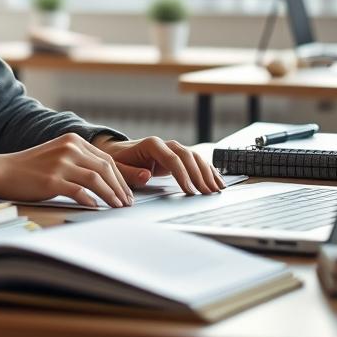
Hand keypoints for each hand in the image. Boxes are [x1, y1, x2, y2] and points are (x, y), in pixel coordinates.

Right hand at [0, 133, 134, 208]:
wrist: (3, 171)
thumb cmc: (30, 168)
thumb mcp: (58, 154)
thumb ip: (79, 160)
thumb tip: (104, 178)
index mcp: (73, 140)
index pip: (106, 159)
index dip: (120, 177)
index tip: (126, 191)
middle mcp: (69, 148)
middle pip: (106, 168)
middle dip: (120, 187)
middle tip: (127, 201)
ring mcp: (61, 163)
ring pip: (96, 180)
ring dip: (111, 195)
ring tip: (117, 206)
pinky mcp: (52, 180)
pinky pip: (79, 192)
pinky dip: (91, 201)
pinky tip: (96, 207)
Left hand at [92, 134, 224, 195]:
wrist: (119, 152)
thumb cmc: (119, 161)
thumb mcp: (119, 168)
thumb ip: (131, 173)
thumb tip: (147, 175)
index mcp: (152, 144)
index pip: (172, 158)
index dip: (182, 174)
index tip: (189, 190)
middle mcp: (165, 144)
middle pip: (187, 156)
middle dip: (199, 175)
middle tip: (207, 192)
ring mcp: (173, 149)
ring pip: (195, 157)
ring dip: (207, 173)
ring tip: (216, 189)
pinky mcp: (178, 156)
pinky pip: (196, 162)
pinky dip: (207, 171)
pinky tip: (216, 181)